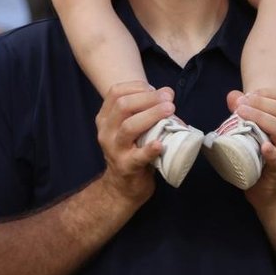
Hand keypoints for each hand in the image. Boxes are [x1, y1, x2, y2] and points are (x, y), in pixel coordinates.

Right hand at [94, 82, 166, 206]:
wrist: (122, 187)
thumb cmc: (132, 151)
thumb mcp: (131, 129)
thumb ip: (145, 111)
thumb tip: (168, 95)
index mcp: (105, 118)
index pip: (116, 92)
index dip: (138, 87)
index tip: (157, 90)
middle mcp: (106, 131)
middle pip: (123, 106)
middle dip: (148, 98)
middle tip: (169, 99)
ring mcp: (114, 150)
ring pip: (129, 127)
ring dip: (152, 115)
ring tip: (170, 110)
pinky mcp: (127, 167)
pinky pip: (138, 156)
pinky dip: (150, 149)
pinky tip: (160, 144)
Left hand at [228, 89, 275, 209]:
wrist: (270, 190)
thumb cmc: (261, 155)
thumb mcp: (254, 130)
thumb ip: (245, 111)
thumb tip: (233, 96)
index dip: (265, 93)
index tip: (246, 96)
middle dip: (259, 103)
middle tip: (238, 105)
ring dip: (260, 118)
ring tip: (241, 115)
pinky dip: (271, 150)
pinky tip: (263, 146)